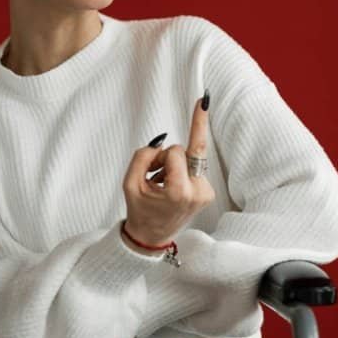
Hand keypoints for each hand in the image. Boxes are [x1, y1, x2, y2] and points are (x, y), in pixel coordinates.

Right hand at [122, 92, 215, 247]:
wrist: (151, 237)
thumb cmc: (140, 210)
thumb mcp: (130, 183)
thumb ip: (143, 156)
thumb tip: (162, 142)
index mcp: (180, 192)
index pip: (175, 151)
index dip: (159, 155)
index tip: (203, 100)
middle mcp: (198, 192)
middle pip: (185, 151)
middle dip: (166, 158)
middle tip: (164, 158)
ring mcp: (205, 193)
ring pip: (189, 159)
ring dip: (172, 166)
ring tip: (160, 186)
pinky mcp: (208, 192)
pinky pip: (193, 167)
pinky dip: (179, 172)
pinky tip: (169, 187)